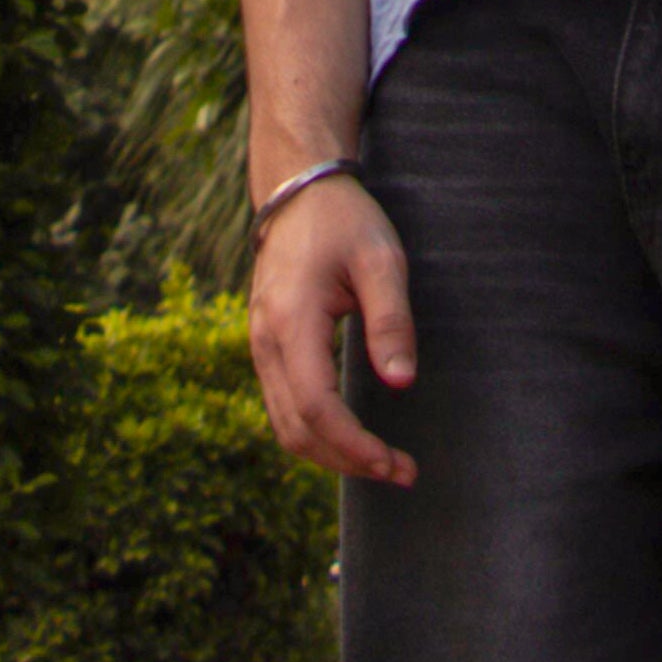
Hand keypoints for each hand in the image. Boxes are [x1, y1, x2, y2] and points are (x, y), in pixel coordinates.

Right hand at [246, 170, 418, 485]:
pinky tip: (352, 436)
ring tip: (383, 462)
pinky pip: (284, 407)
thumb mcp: (380, 259)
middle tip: (401, 472)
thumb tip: (401, 383)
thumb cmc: (344, 220)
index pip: (316, 408)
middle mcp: (265, 343)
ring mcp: (260, 346)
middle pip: (297, 431)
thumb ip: (391, 320)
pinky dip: (316, 433)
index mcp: (291, 322)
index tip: (394, 463)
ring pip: (286, 426)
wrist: (298, 189)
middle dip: (348, 461)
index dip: (354, 446)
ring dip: (332, 454)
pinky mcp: (266, 347)